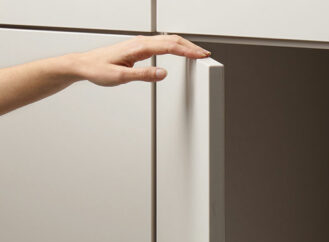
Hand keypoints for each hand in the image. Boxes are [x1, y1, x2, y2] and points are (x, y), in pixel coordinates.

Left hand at [70, 34, 210, 85]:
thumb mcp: (121, 77)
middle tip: (205, 54)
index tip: (201, 55)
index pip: (169, 47)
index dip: (187, 51)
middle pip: (172, 40)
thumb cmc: (98, 69)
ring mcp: (139, 43)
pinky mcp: (138, 47)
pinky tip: (179, 51)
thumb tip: (163, 73)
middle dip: (190, 47)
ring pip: (168, 40)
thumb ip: (144, 75)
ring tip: (197, 53)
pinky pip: (161, 43)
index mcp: (138, 47)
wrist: (84, 64)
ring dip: (184, 45)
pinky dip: (175, 46)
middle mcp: (140, 42)